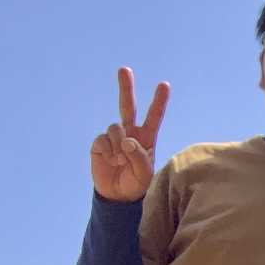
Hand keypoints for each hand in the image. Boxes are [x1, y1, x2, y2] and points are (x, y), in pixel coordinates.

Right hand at [89, 67, 169, 201]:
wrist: (118, 195)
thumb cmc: (137, 183)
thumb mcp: (145, 175)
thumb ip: (139, 157)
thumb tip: (127, 140)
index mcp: (147, 138)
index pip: (154, 117)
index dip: (159, 101)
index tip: (164, 85)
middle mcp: (130, 133)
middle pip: (128, 107)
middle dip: (126, 88)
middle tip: (124, 69)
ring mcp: (114, 137)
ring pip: (115, 127)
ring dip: (118, 144)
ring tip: (120, 161)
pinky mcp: (100, 143)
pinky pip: (102, 139)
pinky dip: (107, 150)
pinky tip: (110, 160)